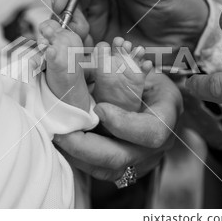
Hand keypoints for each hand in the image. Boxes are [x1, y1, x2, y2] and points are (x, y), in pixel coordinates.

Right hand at [51, 0, 208, 65]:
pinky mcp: (100, 35)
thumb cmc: (176, 2)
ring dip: (70, 30)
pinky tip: (86, 50)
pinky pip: (80, 39)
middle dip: (65, 12)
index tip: (62, 2)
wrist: (189, 36)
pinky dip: (77, 45)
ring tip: (83, 40)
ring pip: (70, 19)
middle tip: (75, 28)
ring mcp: (98, 12)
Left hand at [54, 71, 182, 180]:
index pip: (151, 132)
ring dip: (76, 155)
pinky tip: (63, 144)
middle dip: (85, 147)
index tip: (99, 109)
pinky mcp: (124, 167)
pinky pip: (99, 170)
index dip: (123, 124)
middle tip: (60, 132)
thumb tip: (99, 50)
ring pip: (105, 170)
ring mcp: (140, 160)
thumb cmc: (149, 80)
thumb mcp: (145, 68)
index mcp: (166, 118)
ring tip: (56, 137)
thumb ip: (125, 65)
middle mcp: (155, 146)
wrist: (157, 102)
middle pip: (120, 158)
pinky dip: (78, 158)